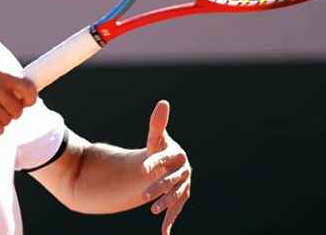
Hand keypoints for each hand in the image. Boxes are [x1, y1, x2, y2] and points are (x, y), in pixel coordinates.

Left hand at [142, 101, 190, 234]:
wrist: (167, 165)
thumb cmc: (160, 149)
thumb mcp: (156, 138)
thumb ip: (158, 123)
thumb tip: (163, 103)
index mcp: (177, 155)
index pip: (164, 159)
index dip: (154, 163)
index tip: (142, 168)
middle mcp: (183, 171)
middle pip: (171, 180)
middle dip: (158, 188)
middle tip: (143, 195)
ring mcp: (183, 185)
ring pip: (175, 196)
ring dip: (165, 203)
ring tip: (152, 209)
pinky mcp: (181, 197)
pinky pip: (176, 210)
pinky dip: (170, 221)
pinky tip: (164, 233)